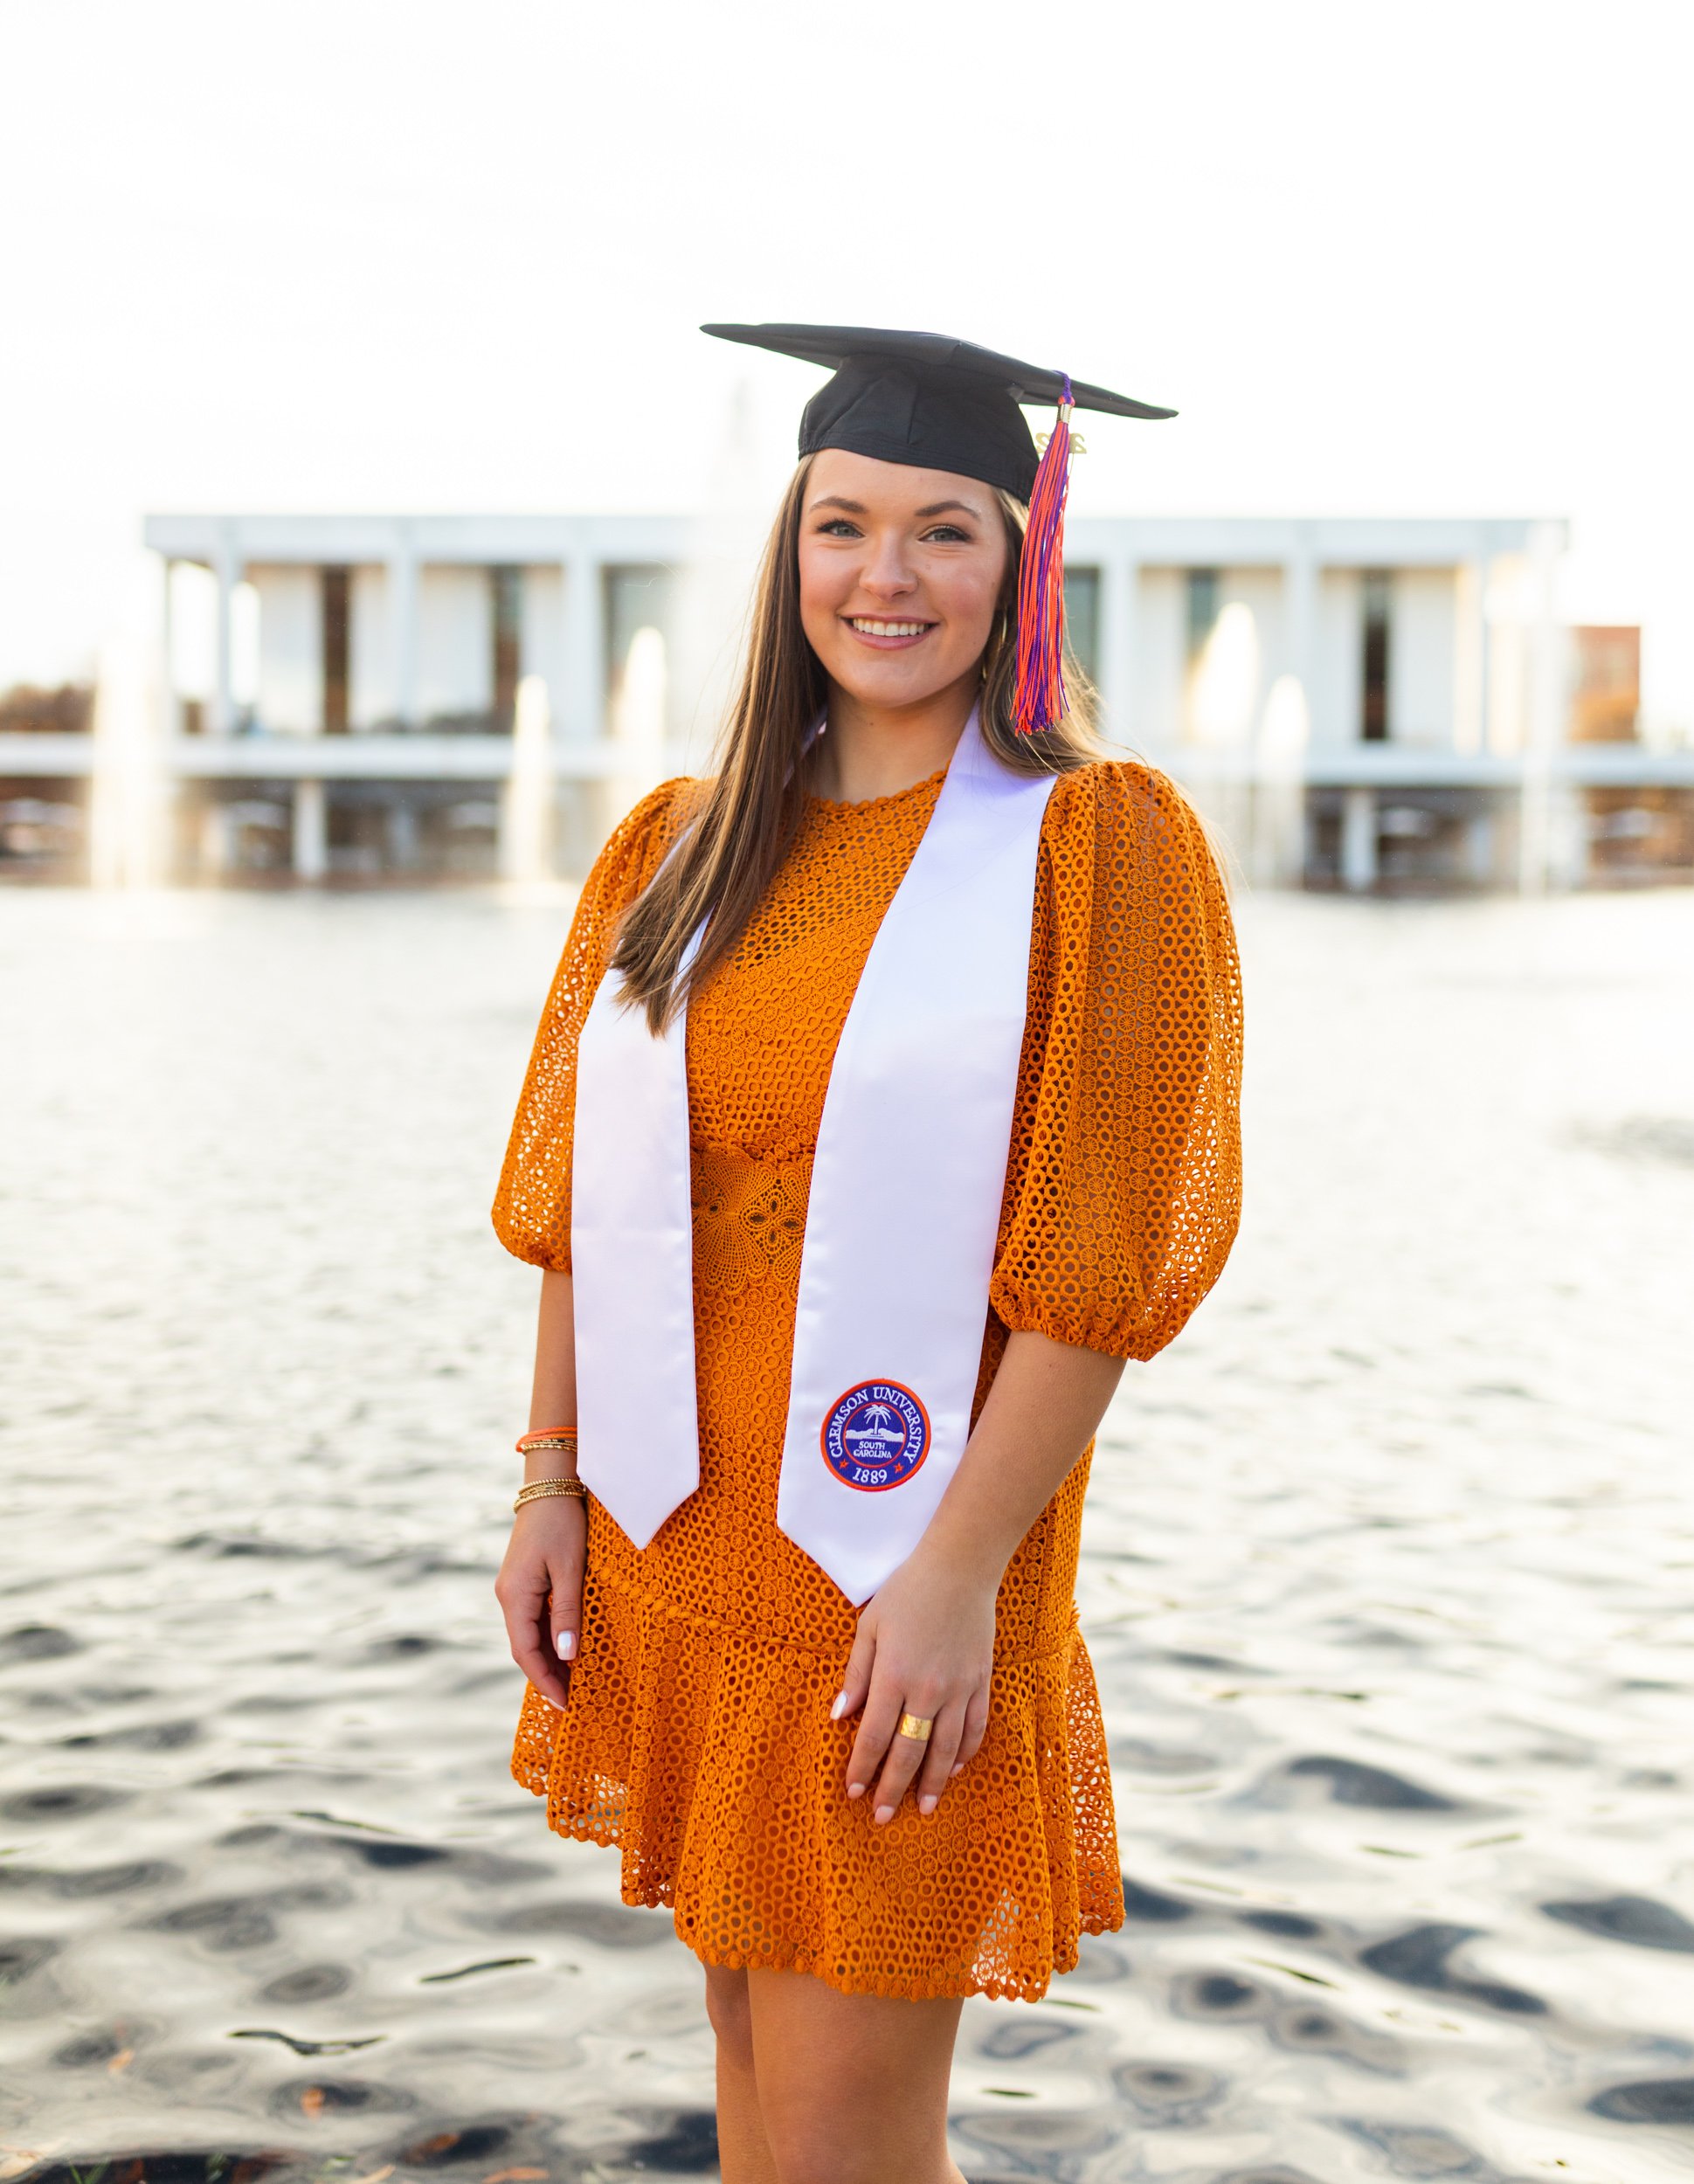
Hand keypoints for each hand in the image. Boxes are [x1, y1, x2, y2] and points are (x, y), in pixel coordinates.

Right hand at [494, 1496, 585, 1709]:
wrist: (551, 1484)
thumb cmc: (564, 1523)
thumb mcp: (571, 1568)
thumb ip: (567, 1613)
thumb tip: (567, 1657)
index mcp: (514, 1596)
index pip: (526, 1652)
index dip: (545, 1681)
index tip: (565, 1705)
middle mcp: (508, 1596)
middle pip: (524, 1648)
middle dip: (546, 1676)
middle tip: (572, 1702)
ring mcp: (513, 1588)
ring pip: (528, 1635)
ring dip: (547, 1659)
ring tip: (572, 1682)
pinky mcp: (523, 1580)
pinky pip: (532, 1619)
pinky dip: (547, 1639)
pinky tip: (565, 1648)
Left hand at [833, 1546, 996, 1822]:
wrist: (960, 1567)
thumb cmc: (907, 1592)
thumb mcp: (869, 1627)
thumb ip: (856, 1675)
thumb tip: (838, 1716)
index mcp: (893, 1675)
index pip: (874, 1737)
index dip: (862, 1770)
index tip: (854, 1793)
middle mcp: (927, 1689)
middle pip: (908, 1752)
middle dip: (893, 1789)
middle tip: (883, 1817)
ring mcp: (959, 1688)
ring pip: (946, 1749)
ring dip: (933, 1783)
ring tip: (923, 1808)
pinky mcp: (982, 1682)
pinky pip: (975, 1728)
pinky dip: (965, 1753)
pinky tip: (955, 1769)